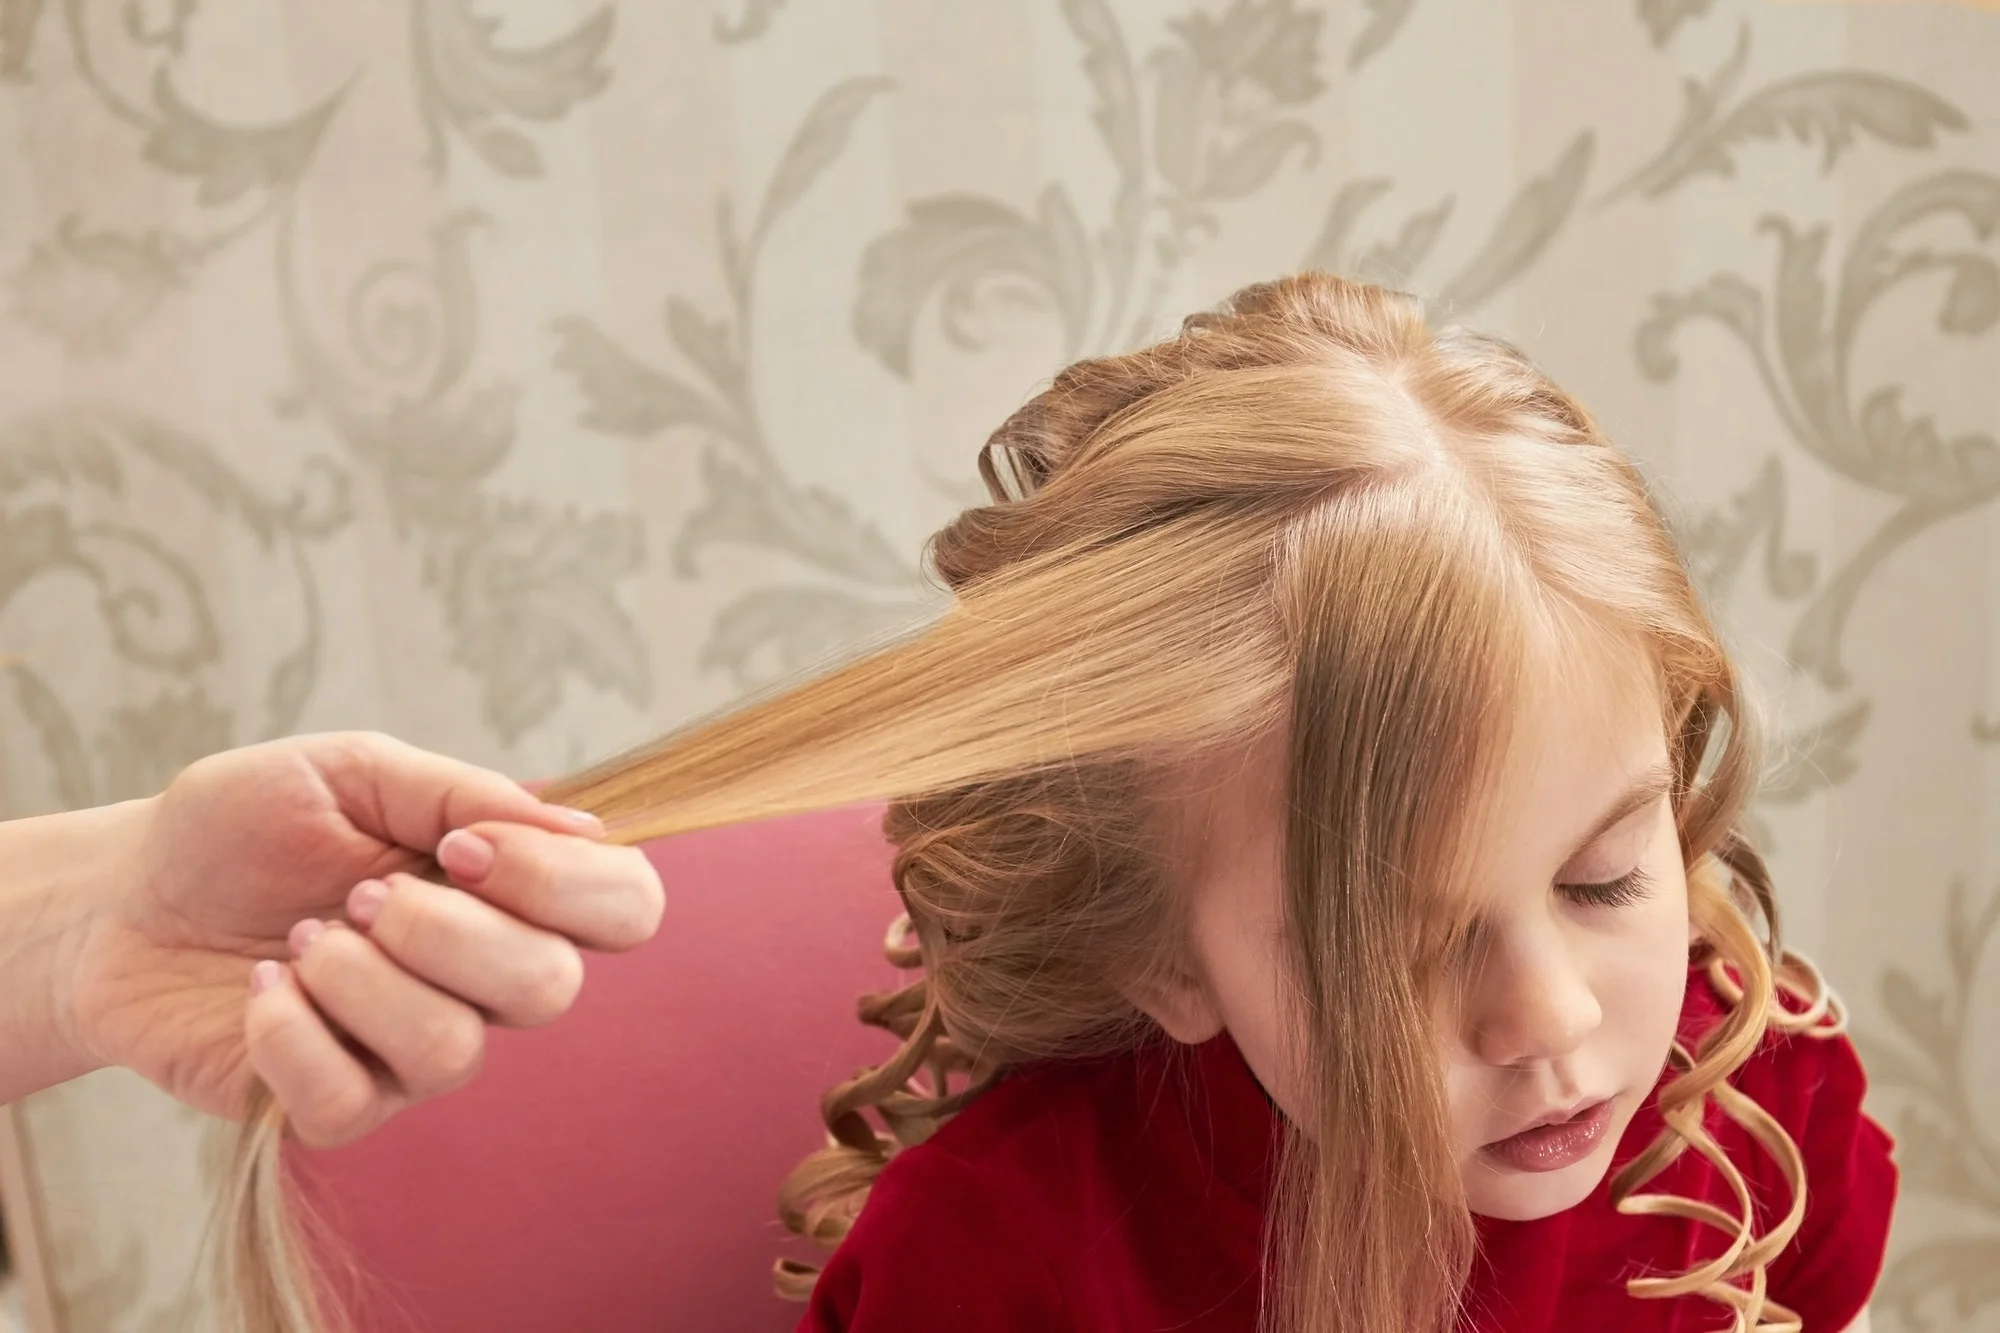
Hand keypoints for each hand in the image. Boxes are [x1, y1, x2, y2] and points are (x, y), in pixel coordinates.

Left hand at [67, 732, 662, 1145]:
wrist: (119, 898)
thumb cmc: (242, 828)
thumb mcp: (354, 770)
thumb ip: (466, 794)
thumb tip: (582, 826)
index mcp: (508, 891)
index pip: (626, 909)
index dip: (561, 883)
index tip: (459, 848)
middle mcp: (482, 979)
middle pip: (551, 989)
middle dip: (443, 931)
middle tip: (357, 895)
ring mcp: (413, 1051)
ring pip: (453, 1051)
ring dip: (360, 981)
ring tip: (301, 939)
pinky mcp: (336, 1105)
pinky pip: (353, 1102)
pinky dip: (293, 1033)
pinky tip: (262, 988)